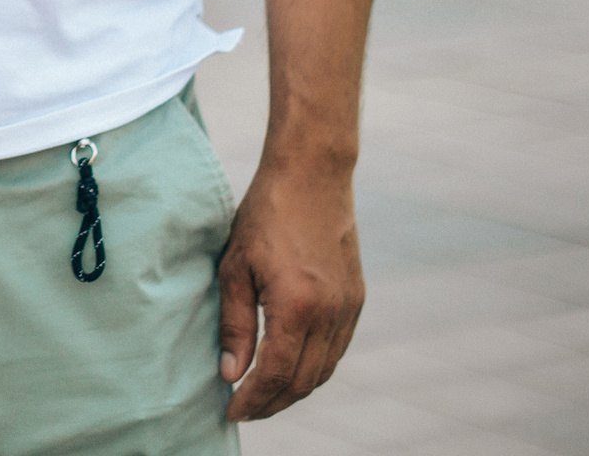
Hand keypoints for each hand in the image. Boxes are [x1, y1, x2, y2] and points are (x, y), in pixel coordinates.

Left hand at [217, 159, 364, 420]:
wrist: (312, 176)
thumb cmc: (265, 214)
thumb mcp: (235, 266)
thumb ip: (234, 324)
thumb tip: (231, 374)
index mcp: (297, 305)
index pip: (276, 374)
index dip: (254, 400)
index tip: (231, 411)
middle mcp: (330, 313)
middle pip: (304, 381)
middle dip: (273, 402)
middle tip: (244, 408)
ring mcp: (349, 307)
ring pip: (324, 370)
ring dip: (294, 389)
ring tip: (263, 394)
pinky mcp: (357, 298)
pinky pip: (337, 349)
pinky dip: (314, 366)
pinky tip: (291, 366)